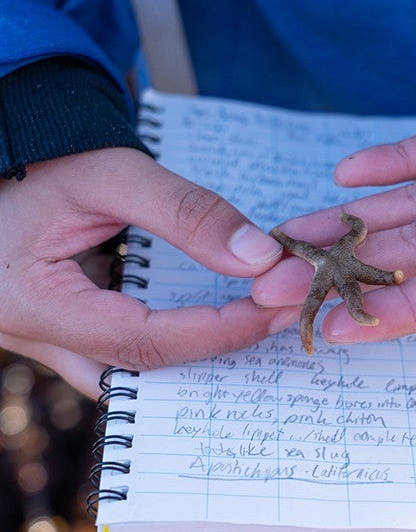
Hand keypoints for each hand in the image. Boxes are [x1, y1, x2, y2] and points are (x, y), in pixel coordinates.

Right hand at [0, 148, 296, 397]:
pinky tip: (203, 318)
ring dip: (189, 352)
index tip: (273, 308)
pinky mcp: (57, 327)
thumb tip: (260, 256)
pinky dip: (165, 340)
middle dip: (212, 350)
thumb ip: (187, 214)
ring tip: (246, 317)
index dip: (217, 331)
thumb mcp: (113, 175)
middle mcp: (30, 335)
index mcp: (33, 302)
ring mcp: (41, 337)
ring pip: (126, 372)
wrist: (4, 160)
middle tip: (271, 317)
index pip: (142, 342)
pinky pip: (116, 354)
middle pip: (137, 370)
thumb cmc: (44, 159)